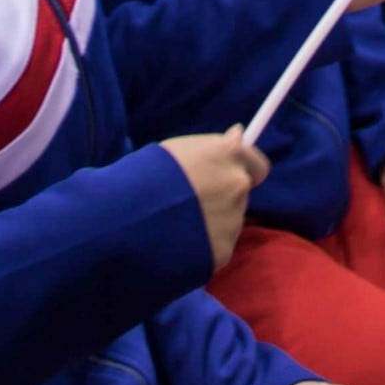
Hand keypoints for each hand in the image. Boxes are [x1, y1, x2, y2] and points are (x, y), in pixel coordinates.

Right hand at [157, 130, 263, 267]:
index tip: (230, 176)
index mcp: (229, 156)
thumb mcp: (177, 149)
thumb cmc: (146, 176)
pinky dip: (203, 246)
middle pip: (239, 194)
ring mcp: (233, 221)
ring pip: (228, 221)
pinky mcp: (222, 252)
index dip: (245, 171)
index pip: (257, 166)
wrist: (127, 220)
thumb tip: (238, 133)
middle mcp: (238, 186)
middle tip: (191, 203)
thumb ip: (212, 145)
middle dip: (222, 197)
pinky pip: (217, 246)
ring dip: (211, 222)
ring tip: (176, 224)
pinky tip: (178, 243)